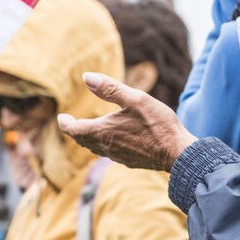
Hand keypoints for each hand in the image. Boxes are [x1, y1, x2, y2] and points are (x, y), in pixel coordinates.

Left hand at [58, 73, 196, 170]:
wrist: (178, 153)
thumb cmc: (158, 124)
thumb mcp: (135, 99)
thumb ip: (110, 89)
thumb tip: (86, 77)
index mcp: (104, 131)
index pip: (74, 130)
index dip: (65, 124)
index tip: (61, 118)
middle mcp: (107, 147)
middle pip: (83, 140)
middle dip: (75, 131)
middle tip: (70, 123)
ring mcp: (119, 157)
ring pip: (96, 149)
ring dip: (88, 139)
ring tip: (88, 130)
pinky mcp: (130, 162)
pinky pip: (110, 153)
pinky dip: (103, 145)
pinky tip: (112, 140)